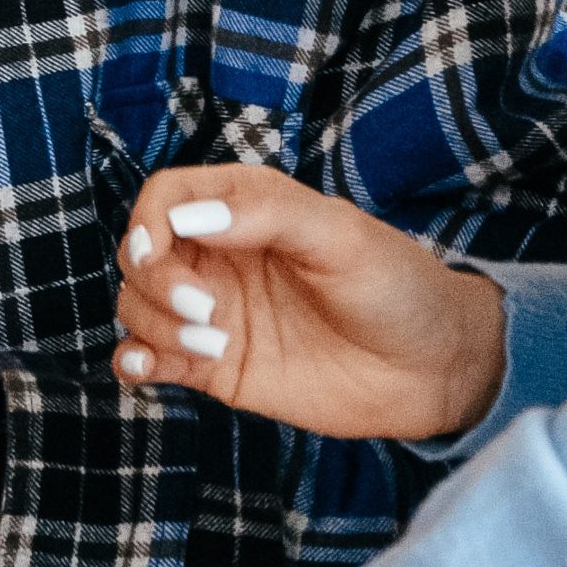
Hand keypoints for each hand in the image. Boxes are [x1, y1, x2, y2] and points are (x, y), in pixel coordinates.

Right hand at [110, 162, 507, 441]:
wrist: (432, 369)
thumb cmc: (398, 287)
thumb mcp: (342, 236)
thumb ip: (266, 216)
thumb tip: (187, 218)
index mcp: (247, 208)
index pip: (166, 197)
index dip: (148, 221)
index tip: (160, 251)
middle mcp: (221, 257)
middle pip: (140, 252)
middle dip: (154, 280)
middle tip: (207, 309)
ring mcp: (215, 312)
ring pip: (137, 305)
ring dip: (154, 323)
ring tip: (212, 343)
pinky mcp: (215, 366)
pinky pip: (149, 357)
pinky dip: (133, 361)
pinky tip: (149, 368)